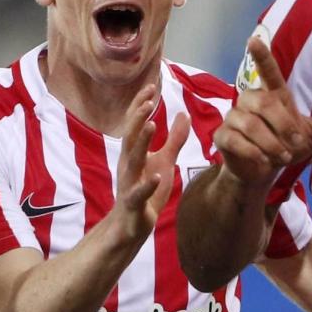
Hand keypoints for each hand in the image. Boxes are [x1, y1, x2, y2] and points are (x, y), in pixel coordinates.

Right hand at [114, 84, 189, 239]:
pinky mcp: (134, 204)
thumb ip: (174, 139)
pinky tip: (157, 176)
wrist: (131, 225)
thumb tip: (183, 113)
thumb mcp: (164, 160)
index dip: (141, 106)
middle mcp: (128, 165)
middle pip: (130, 136)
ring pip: (133, 160)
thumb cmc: (147, 190)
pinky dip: (147, 184)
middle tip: (148, 100)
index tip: (150, 86)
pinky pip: (138, 193)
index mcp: (134, 153)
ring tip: (150, 124)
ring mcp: (129, 184)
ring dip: (141, 142)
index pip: (135, 124)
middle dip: (137, 117)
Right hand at [214, 37, 311, 186]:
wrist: (261, 171)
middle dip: (283, 126)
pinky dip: (253, 152)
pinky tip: (264, 162)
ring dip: (270, 143)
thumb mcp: (310, 136)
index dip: (261, 56)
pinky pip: (235, 140)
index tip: (253, 39)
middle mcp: (250, 100)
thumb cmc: (285, 145)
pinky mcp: (223, 136)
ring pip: (250, 124)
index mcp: (273, 95)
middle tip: (296, 145)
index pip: (267, 71)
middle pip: (264, 103)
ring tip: (283, 157)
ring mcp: (234, 117)